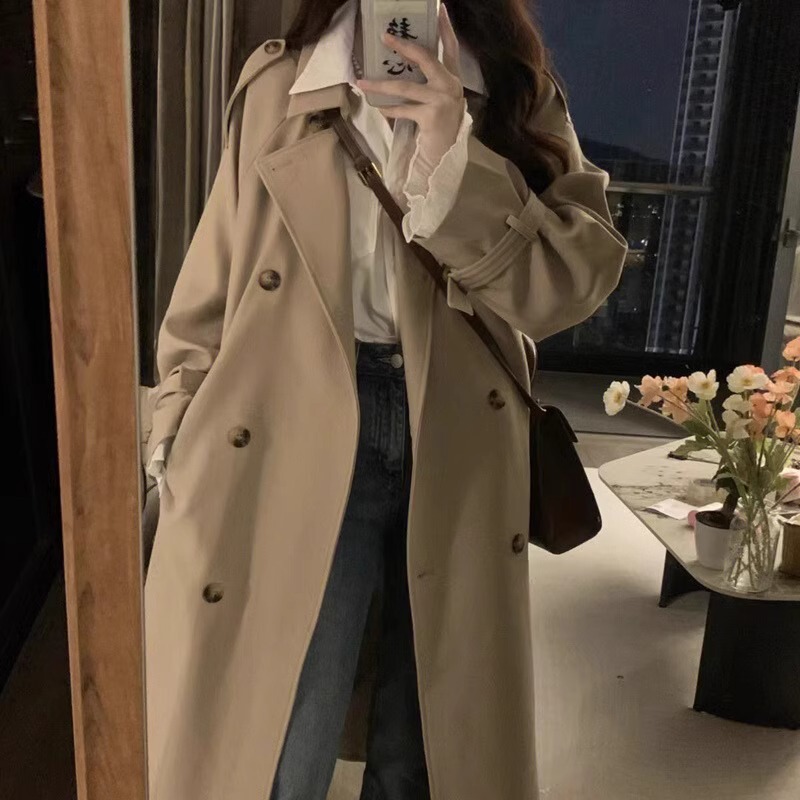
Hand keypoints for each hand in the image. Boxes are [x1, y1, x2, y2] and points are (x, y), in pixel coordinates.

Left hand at [356, 3, 464, 166]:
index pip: (451, 47)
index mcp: (453, 78)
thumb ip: (428, 81)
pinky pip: (402, 109)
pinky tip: (378, 109)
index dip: (445, 27)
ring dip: (380, 85)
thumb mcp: (438, 98)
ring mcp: (441, 101)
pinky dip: (388, 109)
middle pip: (425, 58)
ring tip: (362, 82)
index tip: (439, 7)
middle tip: (384, 36)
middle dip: (403, 46)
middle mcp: (450, 85)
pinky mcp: (431, 116)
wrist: (445, 153)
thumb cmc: (438, 125)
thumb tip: (399, 64)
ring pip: (406, 86)